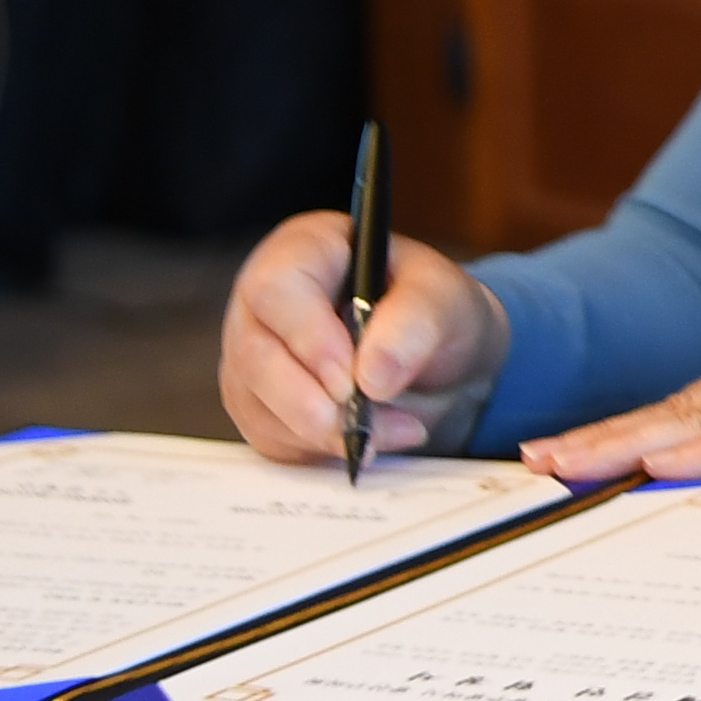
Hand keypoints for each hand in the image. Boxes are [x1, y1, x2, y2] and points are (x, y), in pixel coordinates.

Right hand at [223, 212, 506, 464]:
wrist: (444, 363)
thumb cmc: (437, 314)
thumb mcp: (446, 301)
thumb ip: (416, 324)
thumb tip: (372, 375)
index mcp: (306, 251)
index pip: (277, 288)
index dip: (308, 338)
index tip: (351, 380)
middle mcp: (265, 303)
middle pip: (254, 354)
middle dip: (311, 401)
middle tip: (364, 424)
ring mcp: (255, 356)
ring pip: (256, 404)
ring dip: (323, 432)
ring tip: (392, 431)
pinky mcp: (261, 406)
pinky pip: (271, 438)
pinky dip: (319, 449)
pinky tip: (365, 439)